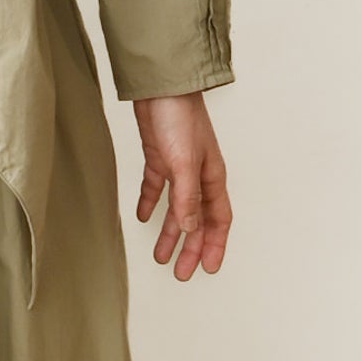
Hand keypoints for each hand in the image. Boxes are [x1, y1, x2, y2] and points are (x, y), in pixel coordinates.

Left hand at [131, 91, 231, 278]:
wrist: (161, 88)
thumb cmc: (180, 119)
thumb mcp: (185, 163)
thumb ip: (187, 198)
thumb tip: (192, 229)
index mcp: (212, 178)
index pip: (218, 220)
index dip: (214, 245)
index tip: (207, 268)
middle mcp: (198, 176)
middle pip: (197, 220)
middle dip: (190, 247)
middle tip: (181, 272)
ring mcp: (178, 167)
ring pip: (176, 208)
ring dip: (170, 231)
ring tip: (161, 255)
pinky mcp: (158, 158)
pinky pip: (156, 187)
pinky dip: (150, 203)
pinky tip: (142, 216)